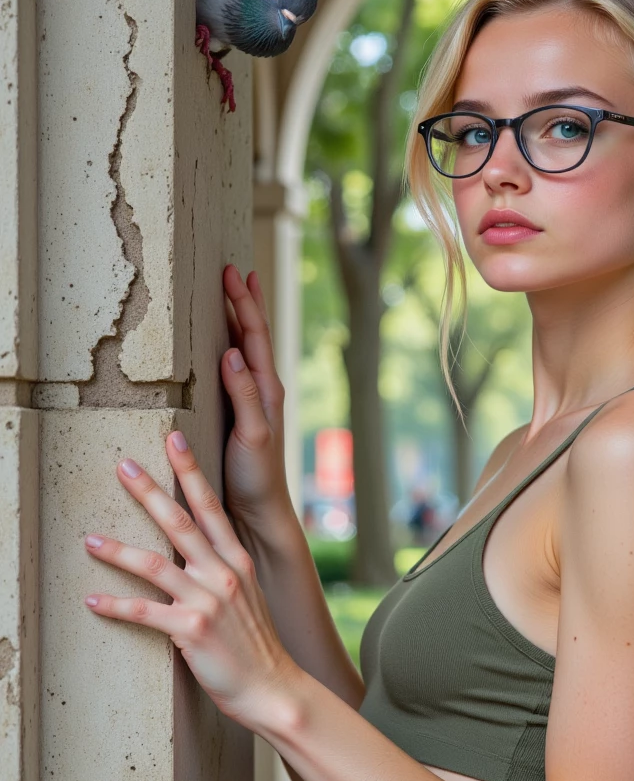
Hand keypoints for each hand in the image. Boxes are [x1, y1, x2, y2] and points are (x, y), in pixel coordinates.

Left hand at [82, 433, 299, 730]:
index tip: (175, 440)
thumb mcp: (249, 597)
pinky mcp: (191, 630)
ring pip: (155, 564)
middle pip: (180, 522)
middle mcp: (223, 574)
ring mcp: (208, 601)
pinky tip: (93, 600)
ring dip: (118, 551)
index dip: (191, 471)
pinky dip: (116, 606)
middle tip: (124, 466)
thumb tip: (200, 554)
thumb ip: (224, 571)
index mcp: (237, 561)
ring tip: (89, 540)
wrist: (274, 687)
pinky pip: (145, 613)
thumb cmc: (258, 646)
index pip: (211, 506)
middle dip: (149, 491)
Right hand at [221, 262, 291, 535]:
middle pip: (254, 335)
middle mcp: (263, 390)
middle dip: (245, 302)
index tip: (232, 272)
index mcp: (267, 389)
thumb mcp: (251, 435)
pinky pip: (235, 369)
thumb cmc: (258, 477)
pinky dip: (229, 346)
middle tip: (234, 270)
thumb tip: (232, 352)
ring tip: (234, 294)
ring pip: (246, 349)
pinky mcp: (241, 413)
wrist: (261, 511)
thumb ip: (244, 395)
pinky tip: (220, 344)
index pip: (254, 336)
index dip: (244, 303)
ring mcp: (253, 401)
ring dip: (240, 320)